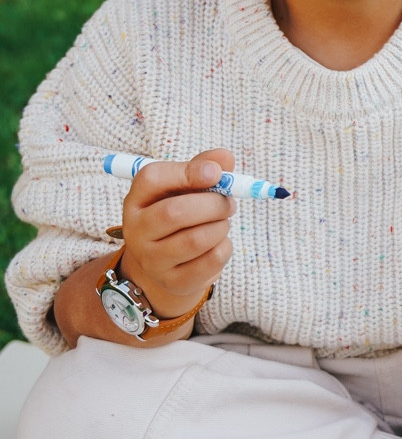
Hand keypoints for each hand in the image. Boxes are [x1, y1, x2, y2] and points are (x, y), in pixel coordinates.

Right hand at [119, 147, 235, 319]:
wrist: (166, 264)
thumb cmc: (179, 215)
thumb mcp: (185, 188)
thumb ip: (204, 167)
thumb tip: (225, 157)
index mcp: (137, 199)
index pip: (152, 179)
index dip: (188, 172)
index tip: (216, 173)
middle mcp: (137, 230)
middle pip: (175, 213)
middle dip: (213, 204)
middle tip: (228, 203)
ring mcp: (152, 260)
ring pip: (196, 240)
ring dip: (221, 226)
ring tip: (222, 221)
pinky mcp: (173, 281)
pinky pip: (211, 260)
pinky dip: (225, 246)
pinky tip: (218, 242)